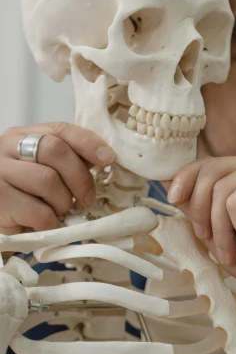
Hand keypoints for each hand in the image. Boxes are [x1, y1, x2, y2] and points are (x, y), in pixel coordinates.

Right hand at [0, 123, 114, 234]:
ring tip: (56, 212)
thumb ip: (66, 160)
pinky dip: (50, 222)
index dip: (87, 142)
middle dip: (79, 177)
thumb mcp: (42, 171)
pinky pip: (38, 211)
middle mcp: (6, 148)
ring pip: (48, 181)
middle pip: (55, 150)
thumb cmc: (22, 196)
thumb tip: (102, 157)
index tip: (108, 158)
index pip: (59, 129)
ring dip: (62, 203)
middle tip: (87, 199)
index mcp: (21, 136)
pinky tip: (43, 224)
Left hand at [166, 156, 235, 310]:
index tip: (174, 201)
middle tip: (217, 244)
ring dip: (222, 230)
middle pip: (207, 170)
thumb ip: (197, 207)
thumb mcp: (217, 232)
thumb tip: (166, 181)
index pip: (204, 163)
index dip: (184, 180)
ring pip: (220, 189)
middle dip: (201, 213)